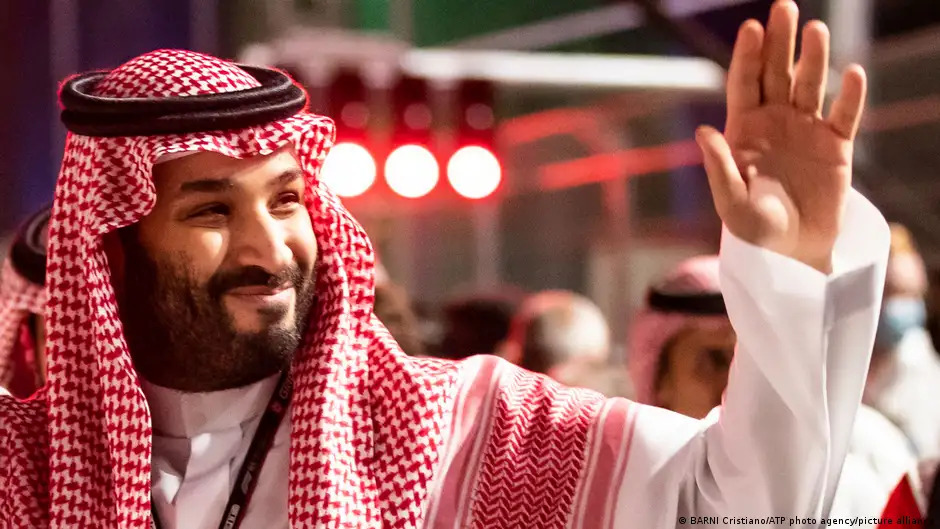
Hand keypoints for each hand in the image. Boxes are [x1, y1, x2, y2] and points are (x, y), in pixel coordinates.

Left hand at [696, 0, 866, 273]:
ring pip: (811, 85)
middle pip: (777, 73)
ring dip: (814, 58)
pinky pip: (844, 115)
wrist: (793, 252)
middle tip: (784, 7)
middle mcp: (774, 122)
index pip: (744, 84)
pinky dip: (851, 96)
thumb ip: (719, 167)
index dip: (747, 55)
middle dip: (779, 41)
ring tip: (815, 31)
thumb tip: (703, 130)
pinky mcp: (836, 145)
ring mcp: (806, 130)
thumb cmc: (754, 230)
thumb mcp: (731, 203)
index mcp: (743, 130)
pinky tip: (852, 74)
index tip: (751, 27)